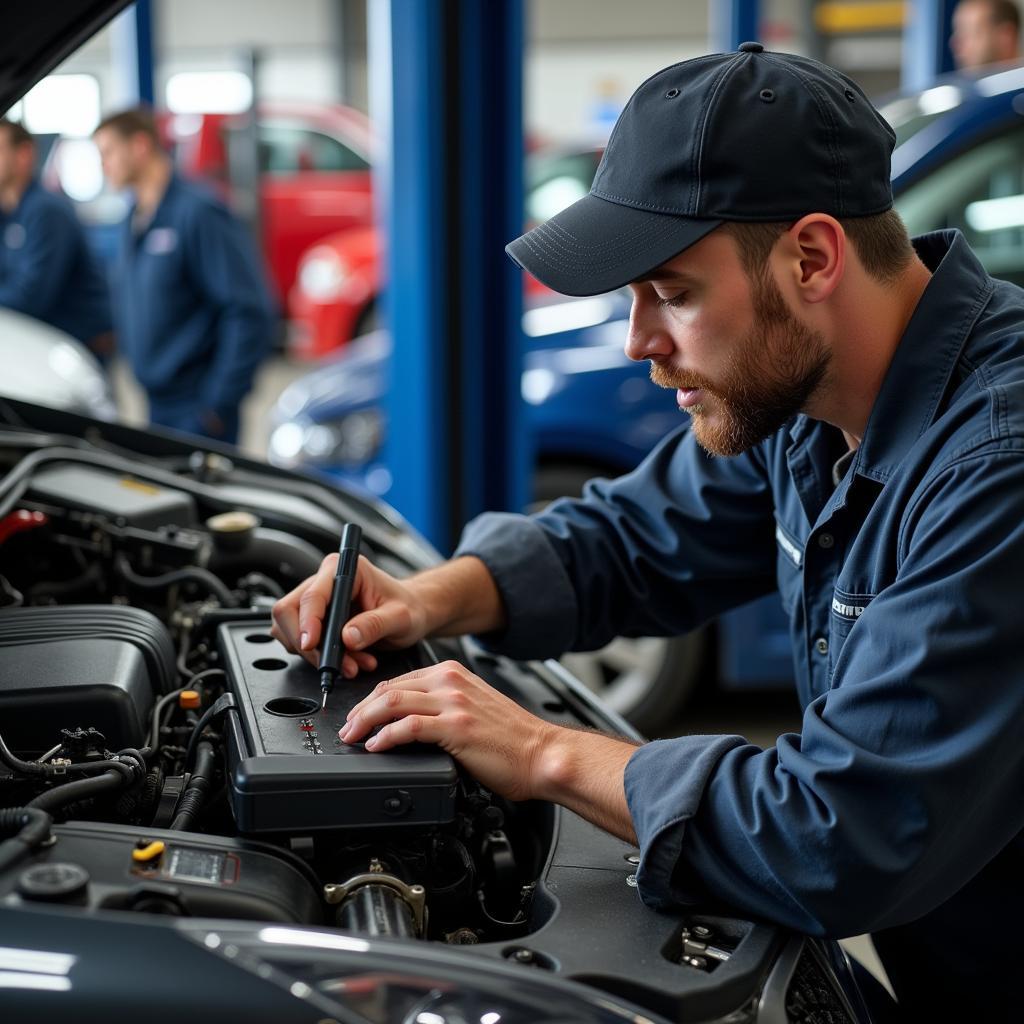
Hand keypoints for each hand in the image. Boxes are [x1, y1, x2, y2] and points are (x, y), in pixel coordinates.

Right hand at [271, 554, 430, 677]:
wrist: (412, 614)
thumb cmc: (408, 608)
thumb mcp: (400, 617)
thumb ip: (375, 625)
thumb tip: (347, 637)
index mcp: (344, 569)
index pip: (312, 595)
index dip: (307, 621)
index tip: (311, 644)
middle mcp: (325, 580)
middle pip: (289, 612)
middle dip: (310, 645)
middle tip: (338, 664)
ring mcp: (317, 600)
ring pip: (292, 631)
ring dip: (318, 654)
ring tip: (354, 662)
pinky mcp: (315, 619)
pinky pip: (302, 643)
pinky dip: (321, 658)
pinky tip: (350, 660)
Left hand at [339, 660, 559, 801]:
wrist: (541, 754)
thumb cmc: (512, 739)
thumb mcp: (473, 708)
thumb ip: (444, 706)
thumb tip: (409, 721)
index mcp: (454, 674)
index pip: (399, 681)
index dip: (372, 700)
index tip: (359, 716)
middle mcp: (451, 682)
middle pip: (389, 689)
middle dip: (360, 710)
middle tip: (348, 729)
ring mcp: (453, 703)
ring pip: (392, 703)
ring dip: (365, 721)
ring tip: (353, 737)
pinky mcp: (455, 727)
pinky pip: (408, 727)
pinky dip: (386, 737)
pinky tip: (377, 747)